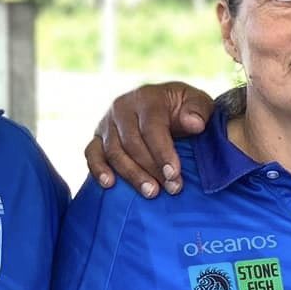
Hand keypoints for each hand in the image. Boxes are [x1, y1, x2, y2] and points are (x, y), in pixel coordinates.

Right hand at [83, 82, 213, 196]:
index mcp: (147, 97)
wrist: (166, 107)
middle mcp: (122, 107)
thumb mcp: (198, 103)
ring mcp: (107, 122)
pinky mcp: (97, 137)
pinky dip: (98, 169)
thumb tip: (194, 124)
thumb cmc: (185, 109)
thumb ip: (198, 110)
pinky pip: (92, 153)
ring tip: (151, 192)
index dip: (162, 152)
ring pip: (113, 152)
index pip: (151, 127)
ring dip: (132, 175)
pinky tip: (109, 184)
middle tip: (171, 189)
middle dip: (152, 169)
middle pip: (132, 143)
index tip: (174, 174)